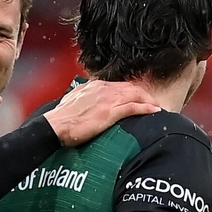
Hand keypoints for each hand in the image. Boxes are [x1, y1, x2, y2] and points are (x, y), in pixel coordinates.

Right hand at [44, 80, 159, 145]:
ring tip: (157, 107)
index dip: (131, 91)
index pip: (119, 85)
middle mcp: (103, 89)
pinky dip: (146, 108)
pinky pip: (133, 107)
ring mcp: (107, 100)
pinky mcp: (109, 112)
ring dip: (148, 100)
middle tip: (152, 102)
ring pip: (135, 95)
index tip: (137, 98)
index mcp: (94, 86)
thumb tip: (86, 98)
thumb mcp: (72, 100)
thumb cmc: (61, 118)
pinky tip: (154, 111)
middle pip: (131, 88)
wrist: (55, 126)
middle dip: (144, 94)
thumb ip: (83, 96)